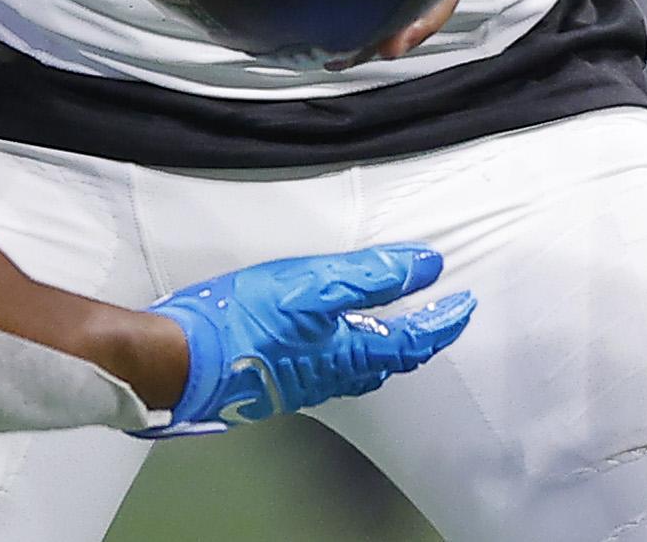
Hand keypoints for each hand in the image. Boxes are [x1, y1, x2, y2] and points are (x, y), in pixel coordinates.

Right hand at [139, 244, 475, 433]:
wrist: (183, 357)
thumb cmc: (244, 321)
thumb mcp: (313, 285)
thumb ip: (372, 275)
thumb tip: (426, 266)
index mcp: (348, 353)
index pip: (413, 341)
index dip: (443, 321)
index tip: (463, 305)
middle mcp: (331, 375)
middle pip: (388, 360)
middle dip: (416, 338)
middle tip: (434, 317)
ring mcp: (301, 380)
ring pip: (357, 367)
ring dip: (381, 346)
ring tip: (388, 325)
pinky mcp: (273, 376)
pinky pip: (325, 367)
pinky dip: (343, 349)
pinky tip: (324, 338)